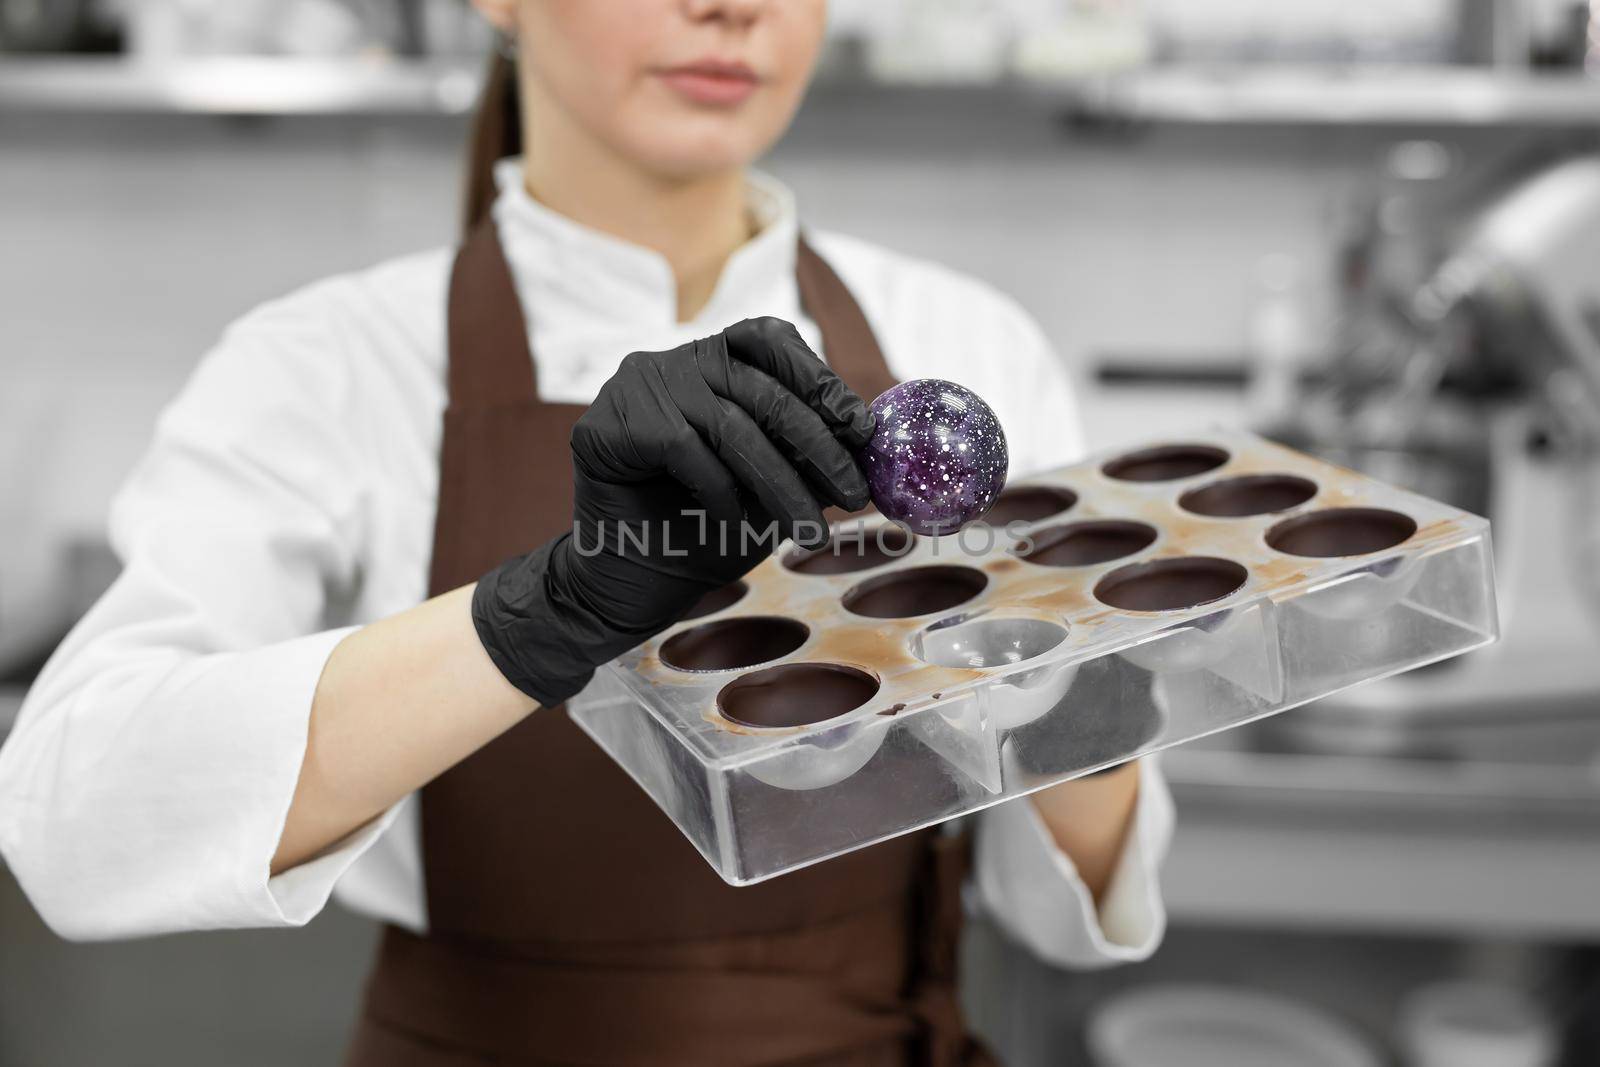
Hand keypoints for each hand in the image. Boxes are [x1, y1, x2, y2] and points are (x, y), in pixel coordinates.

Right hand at [472, 317, 874, 705]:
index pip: (771, 341)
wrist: (631, 583)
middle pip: (759, 390)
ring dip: (779, 484)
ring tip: (810, 532)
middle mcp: (670, 361)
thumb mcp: (769, 487)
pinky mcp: (604, 424)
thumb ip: (803, 455)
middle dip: (816, 446)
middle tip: (852, 495)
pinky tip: (731, 525)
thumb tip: (866, 444)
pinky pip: (683, 448)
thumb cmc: (702, 532)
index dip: (820, 379)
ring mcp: (633, 387)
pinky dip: (718, 492)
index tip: (861, 429)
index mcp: (709, 360)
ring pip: (728, 426)